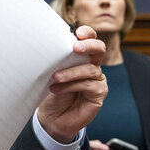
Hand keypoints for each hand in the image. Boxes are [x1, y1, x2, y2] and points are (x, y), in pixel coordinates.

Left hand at [37, 26, 107, 142]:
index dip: (87, 33)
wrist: (52, 117)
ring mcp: (98, 80)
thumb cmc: (52, 91)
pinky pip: (88, 85)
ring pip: (90, 69)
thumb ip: (57, 60)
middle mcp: (93, 66)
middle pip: (99, 49)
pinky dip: (71, 85)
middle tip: (75, 47)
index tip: (78, 32)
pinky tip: (56, 89)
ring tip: (55, 77)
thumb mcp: (52, 72)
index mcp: (83, 57)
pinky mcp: (99, 94)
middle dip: (88, 45)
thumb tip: (49, 45)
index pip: (90, 39)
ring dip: (71, 72)